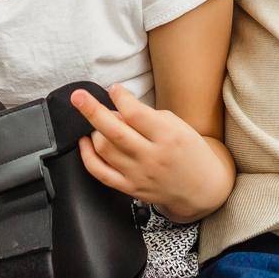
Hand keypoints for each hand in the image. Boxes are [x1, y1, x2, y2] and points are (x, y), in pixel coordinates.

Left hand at [72, 85, 228, 222]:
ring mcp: (139, 175)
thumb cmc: (188, 150)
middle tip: (78, 96)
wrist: (201, 187)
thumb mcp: (177, 125)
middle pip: (114, 131)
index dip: (120, 97)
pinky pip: (100, 173)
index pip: (136, 114)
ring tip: (99, 122)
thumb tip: (115, 108)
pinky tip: (85, 142)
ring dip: (95, 130)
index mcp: (168, 137)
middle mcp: (152, 157)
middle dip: (92, 110)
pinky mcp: (130, 188)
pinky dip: (87, 155)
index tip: (114, 89)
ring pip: (104, 149)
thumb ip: (146, 116)